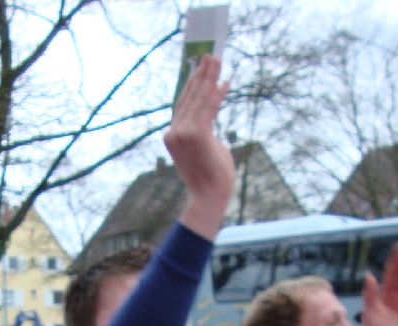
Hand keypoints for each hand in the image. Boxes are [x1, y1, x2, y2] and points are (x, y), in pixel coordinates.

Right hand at [165, 54, 232, 239]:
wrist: (208, 197)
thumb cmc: (210, 179)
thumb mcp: (204, 150)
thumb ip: (204, 133)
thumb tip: (211, 122)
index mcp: (172, 135)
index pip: (182, 103)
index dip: (192, 83)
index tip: (200, 68)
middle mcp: (174, 132)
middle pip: (189, 96)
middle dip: (201, 74)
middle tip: (210, 56)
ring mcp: (183, 133)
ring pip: (199, 98)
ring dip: (209, 78)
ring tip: (218, 61)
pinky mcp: (196, 134)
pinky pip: (209, 108)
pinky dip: (217, 94)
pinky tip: (225, 83)